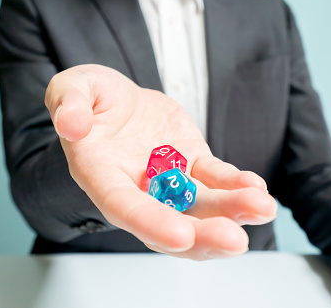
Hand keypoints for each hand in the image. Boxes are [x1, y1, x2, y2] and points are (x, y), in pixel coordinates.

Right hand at [45, 64, 276, 259]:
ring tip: (262, 208)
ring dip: (231, 212)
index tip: (180, 237)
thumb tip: (72, 125)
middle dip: (203, 236)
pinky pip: (215, 178)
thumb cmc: (91, 98)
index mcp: (102, 175)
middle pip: (170, 223)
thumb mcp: (71, 88)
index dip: (150, 224)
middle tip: (235, 241)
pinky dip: (236, 185)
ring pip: (200, 205)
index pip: (124, 207)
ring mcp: (168, 179)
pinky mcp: (192, 163)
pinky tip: (256, 188)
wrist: (119, 101)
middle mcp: (137, 188)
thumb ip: (68, 104)